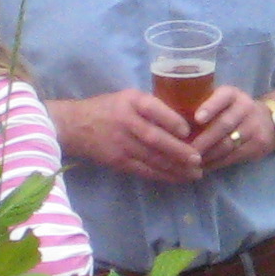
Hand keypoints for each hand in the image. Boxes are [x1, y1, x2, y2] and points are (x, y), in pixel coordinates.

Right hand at [48, 89, 202, 185]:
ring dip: (175, 168)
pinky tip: (177, 177)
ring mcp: (121, 144)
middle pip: (154, 138)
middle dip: (178, 151)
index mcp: (130, 101)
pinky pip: (144, 170)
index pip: (153, 109)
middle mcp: (125, 121)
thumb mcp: (128, 97)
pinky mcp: (118, 161)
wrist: (75, 126)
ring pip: (152, 158)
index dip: (171, 121)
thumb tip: (187, 121)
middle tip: (198, 159)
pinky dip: (162, 175)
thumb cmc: (109, 108)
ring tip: (194, 173)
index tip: (188, 131)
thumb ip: (152, 106)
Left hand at [187, 82, 274, 173]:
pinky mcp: (259, 144)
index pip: (223, 96)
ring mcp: (254, 126)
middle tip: (185, 150)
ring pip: (228, 144)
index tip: (197, 118)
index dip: (210, 107)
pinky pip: (234, 156)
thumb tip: (171, 122)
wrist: (268, 120)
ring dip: (207, 155)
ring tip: (191, 161)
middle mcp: (245, 107)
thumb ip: (202, 105)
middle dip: (203, 140)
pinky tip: (203, 166)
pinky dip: (216, 163)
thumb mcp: (222, 101)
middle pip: (224, 125)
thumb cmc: (232, 110)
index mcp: (232, 94)